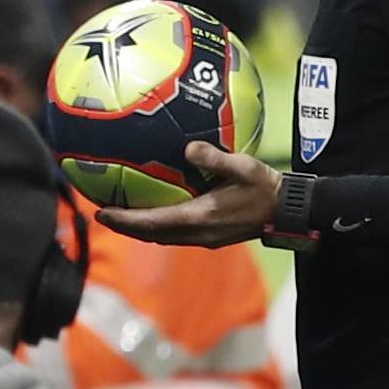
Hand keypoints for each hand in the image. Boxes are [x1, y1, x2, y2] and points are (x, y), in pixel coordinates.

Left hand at [97, 141, 283, 247]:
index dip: (124, 220)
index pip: (152, 223)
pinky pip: (173, 235)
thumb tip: (188, 148)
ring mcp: (203, 239)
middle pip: (150, 235)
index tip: (101, 213)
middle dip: (124, 227)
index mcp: (199, 218)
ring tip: (119, 216)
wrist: (286, 212)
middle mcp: (197, 234)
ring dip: (138, 229)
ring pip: (161, 238)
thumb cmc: (265, 188)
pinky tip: (151, 214)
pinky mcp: (209, 238)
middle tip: (101, 214)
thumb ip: (214, 158)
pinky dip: (155, 228)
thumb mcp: (242, 167)